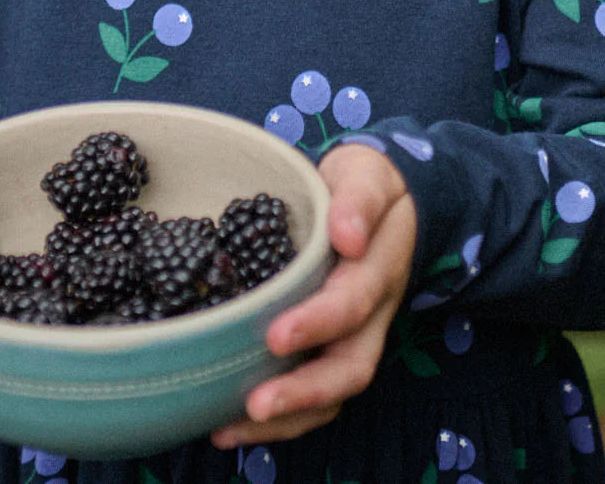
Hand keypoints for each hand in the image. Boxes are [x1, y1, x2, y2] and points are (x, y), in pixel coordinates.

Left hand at [210, 144, 415, 449]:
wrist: (377, 198)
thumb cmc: (365, 184)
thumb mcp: (368, 175)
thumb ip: (359, 201)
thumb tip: (348, 235)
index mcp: (377, 271)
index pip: (352, 304)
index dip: (318, 323)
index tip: (275, 335)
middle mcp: (370, 316)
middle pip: (349, 368)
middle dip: (303, 393)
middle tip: (254, 404)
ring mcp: (352, 338)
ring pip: (331, 394)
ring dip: (285, 418)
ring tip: (228, 429)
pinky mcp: (328, 347)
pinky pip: (312, 394)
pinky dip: (277, 418)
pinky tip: (227, 424)